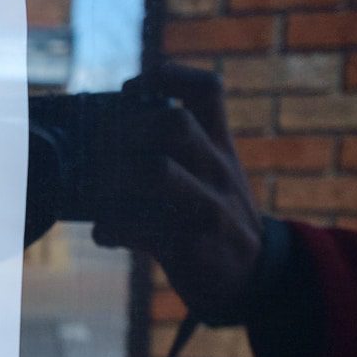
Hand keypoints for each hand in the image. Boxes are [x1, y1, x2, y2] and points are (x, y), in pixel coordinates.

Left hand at [93, 66, 264, 322]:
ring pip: (157, 172)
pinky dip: (110, 229)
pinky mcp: (193, 247)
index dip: (168, 76)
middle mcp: (217, 171)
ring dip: (114, 178)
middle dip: (127, 129)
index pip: (208, 90)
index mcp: (220, 147)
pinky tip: (104, 233)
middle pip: (175, 124)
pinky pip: (141, 230)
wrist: (256, 280)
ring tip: (99, 192)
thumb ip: (175, 152)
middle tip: (103, 148)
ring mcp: (208, 208)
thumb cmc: (212, 219)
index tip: (132, 89)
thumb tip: (101, 136)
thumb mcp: (210, 177)